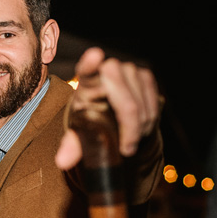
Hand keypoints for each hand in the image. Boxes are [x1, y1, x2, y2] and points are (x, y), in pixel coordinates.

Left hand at [56, 47, 160, 169]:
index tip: (95, 56)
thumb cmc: (90, 117)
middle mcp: (108, 69)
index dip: (91, 63)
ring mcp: (129, 69)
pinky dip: (150, 121)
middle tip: (126, 149)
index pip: (87, 69)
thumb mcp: (80, 131)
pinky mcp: (145, 75)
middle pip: (127, 105)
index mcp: (86, 80)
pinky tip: (140, 127)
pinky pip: (154, 105)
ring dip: (140, 129)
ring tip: (130, 138)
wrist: (110, 110)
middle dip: (130, 131)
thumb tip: (62, 161)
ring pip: (143, 108)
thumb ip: (72, 145)